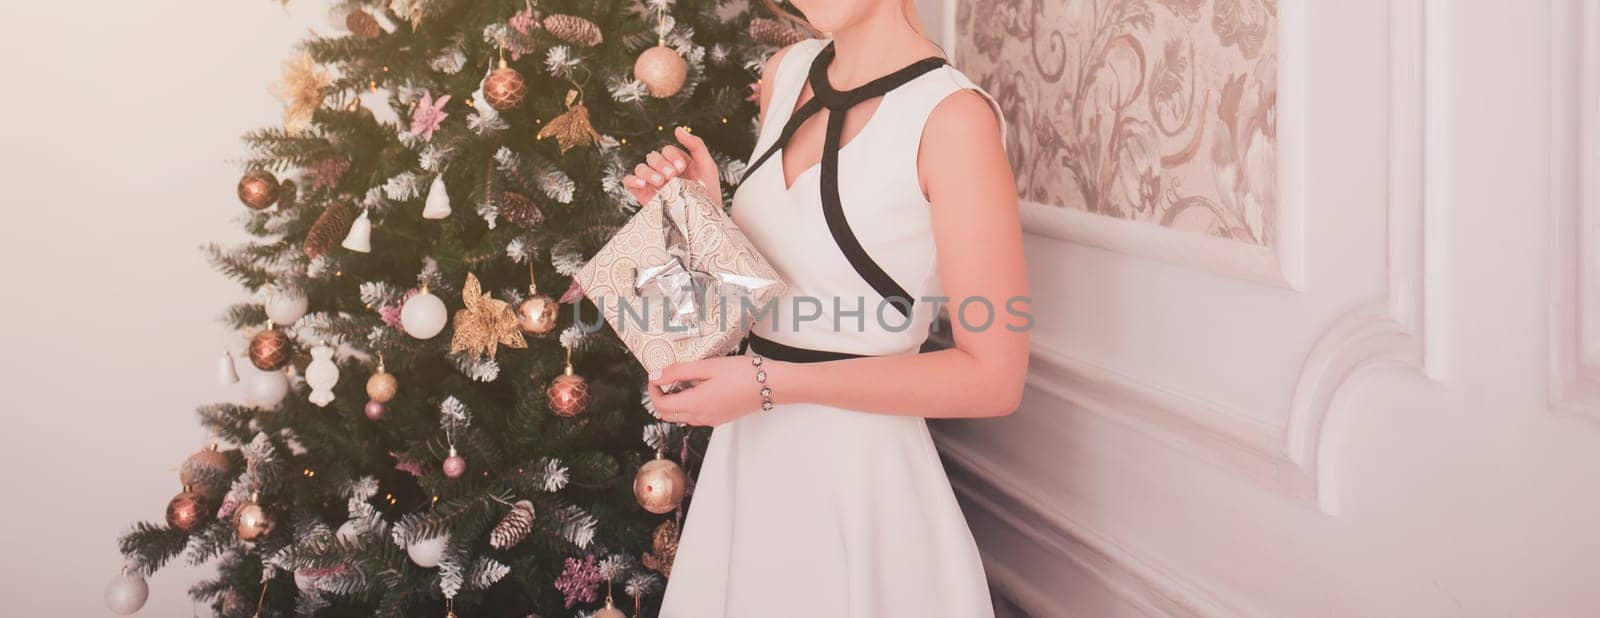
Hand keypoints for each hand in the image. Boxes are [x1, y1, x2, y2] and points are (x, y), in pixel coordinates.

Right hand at [623, 126, 721, 205]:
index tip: (681, 168)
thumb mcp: (708, 167)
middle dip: (661, 164)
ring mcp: (653, 184)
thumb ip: (696, 145)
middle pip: (653, 156)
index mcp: (677, 163)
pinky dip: (632, 180)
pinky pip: (628, 182)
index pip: (667, 150)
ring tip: (661, 182)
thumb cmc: (708, 195)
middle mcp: (664, 172)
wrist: (705, 222)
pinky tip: (643, 184)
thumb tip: (678, 129)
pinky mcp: (643, 196)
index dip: (672, 156)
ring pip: (640, 168)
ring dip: (649, 172)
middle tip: (672, 176)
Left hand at [647, 356, 774, 426]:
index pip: (660, 405)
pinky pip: (695, 416)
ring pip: (681, 416)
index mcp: (695, 404)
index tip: (655, 376)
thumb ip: (678, 372)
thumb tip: (655, 376)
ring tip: (685, 380)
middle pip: (667, 415)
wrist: (769, 385)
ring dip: (675, 401)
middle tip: (665, 379)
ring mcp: (710, 420)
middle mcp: (700, 417)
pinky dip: (689, 404)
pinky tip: (699, 387)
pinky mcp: (719, 419)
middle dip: (660, 398)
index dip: (652, 391)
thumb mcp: (707, 366)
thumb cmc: (742, 373)